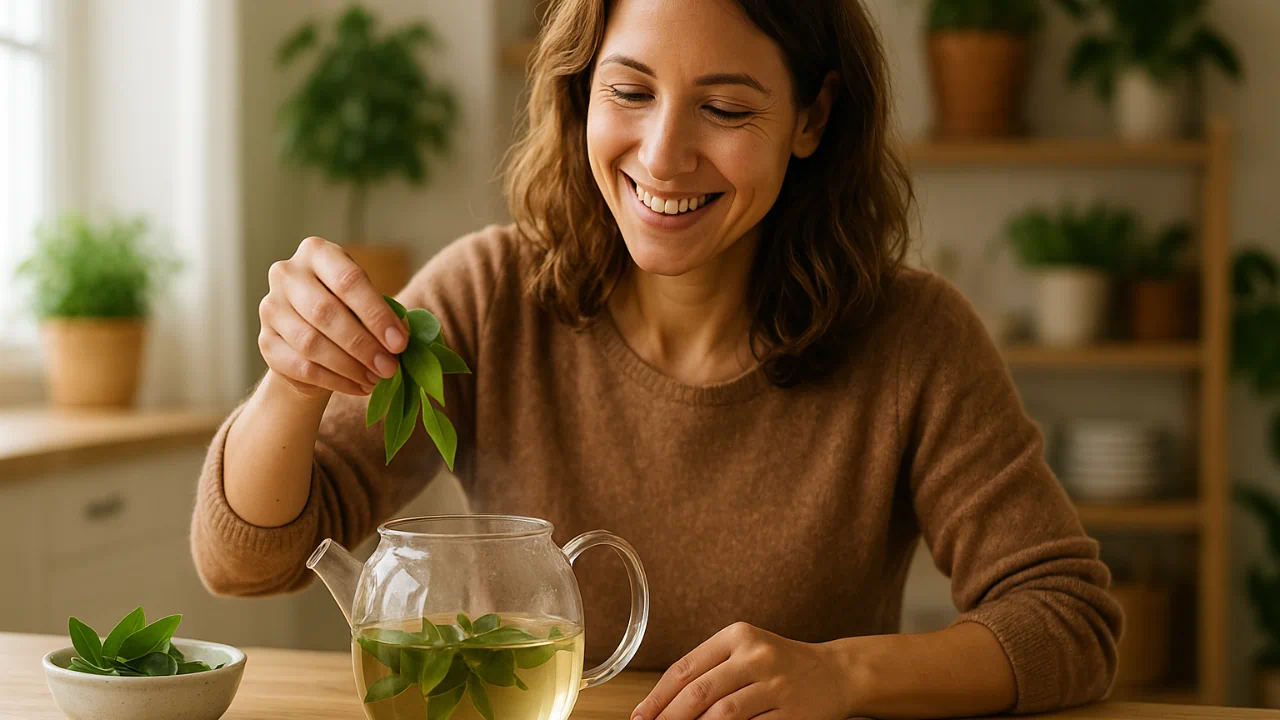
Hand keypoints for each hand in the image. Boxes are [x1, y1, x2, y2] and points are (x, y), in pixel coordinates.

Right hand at [259, 236, 409, 397]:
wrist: (310, 335)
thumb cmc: (347, 309)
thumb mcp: (366, 302)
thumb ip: (383, 314)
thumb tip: (400, 338)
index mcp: (317, 253)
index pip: (348, 281)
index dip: (376, 315)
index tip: (399, 343)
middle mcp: (287, 274)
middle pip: (326, 312)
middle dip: (363, 345)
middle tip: (389, 367)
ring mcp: (271, 308)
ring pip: (311, 343)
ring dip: (349, 366)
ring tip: (376, 379)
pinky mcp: (265, 342)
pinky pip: (301, 367)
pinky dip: (335, 381)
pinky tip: (358, 386)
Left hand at [631, 622, 853, 719]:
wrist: (836, 673)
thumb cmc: (780, 664)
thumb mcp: (746, 651)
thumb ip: (709, 671)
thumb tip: (665, 705)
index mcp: (737, 636)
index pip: (685, 668)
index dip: (657, 697)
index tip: (640, 717)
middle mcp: (756, 656)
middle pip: (699, 693)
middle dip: (669, 718)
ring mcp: (776, 685)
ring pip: (722, 715)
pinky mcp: (792, 713)